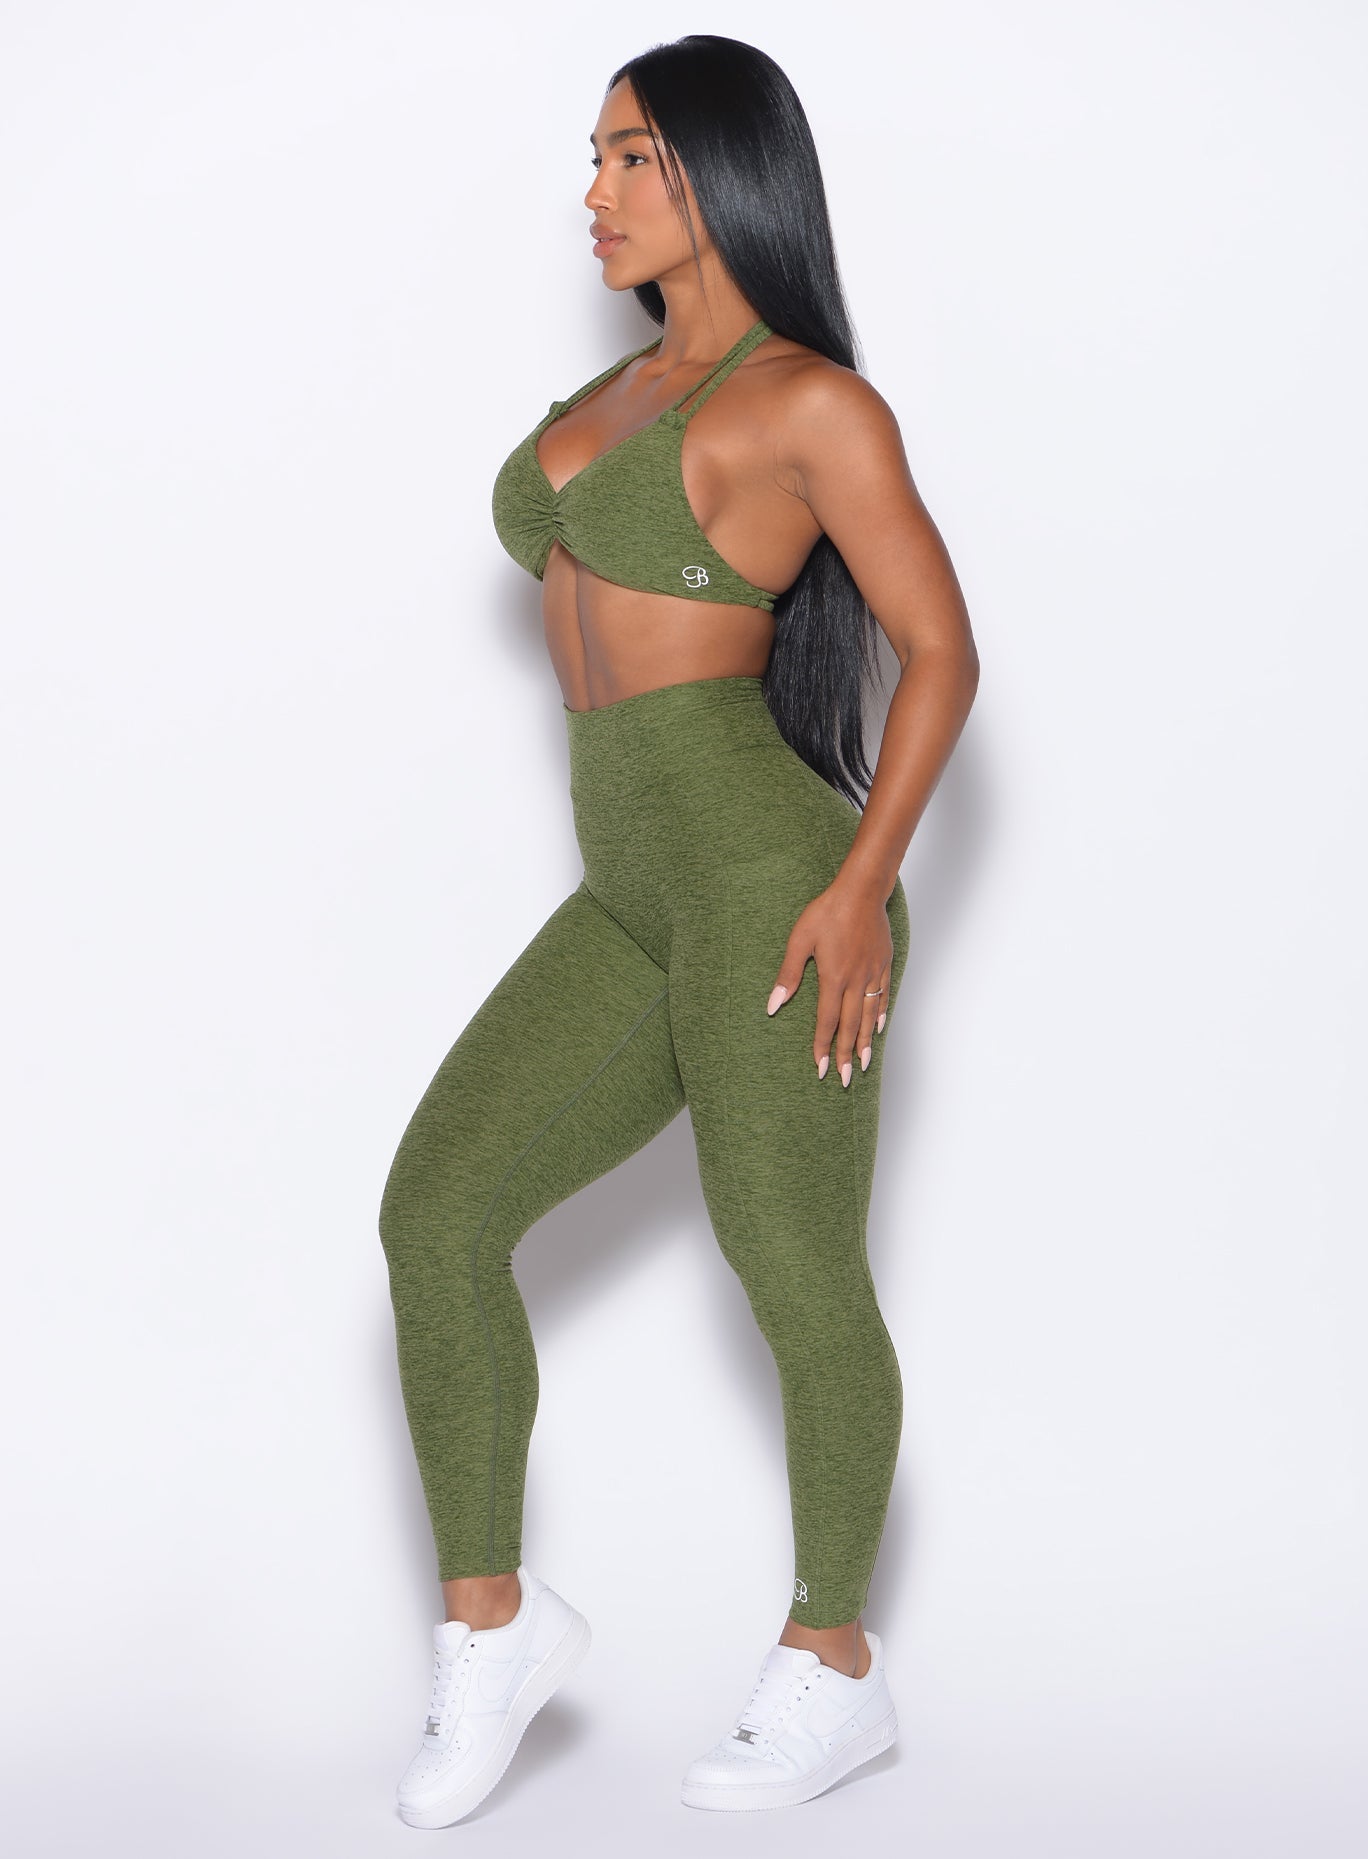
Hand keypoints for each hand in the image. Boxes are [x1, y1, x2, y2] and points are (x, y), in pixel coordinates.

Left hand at [765, 875, 892, 1084]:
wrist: (862, 891)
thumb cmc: (827, 911)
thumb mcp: (800, 940)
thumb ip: (788, 975)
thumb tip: (773, 1004)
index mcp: (833, 978)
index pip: (826, 1021)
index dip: (822, 1046)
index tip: (820, 1069)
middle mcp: (855, 981)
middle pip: (850, 1026)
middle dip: (845, 1055)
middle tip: (845, 1079)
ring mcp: (872, 973)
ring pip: (869, 1015)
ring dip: (865, 1042)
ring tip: (864, 1063)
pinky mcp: (883, 964)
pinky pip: (883, 995)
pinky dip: (881, 1014)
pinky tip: (879, 1027)